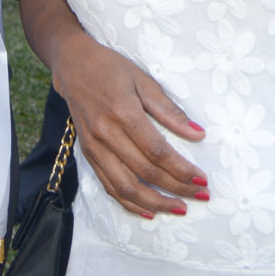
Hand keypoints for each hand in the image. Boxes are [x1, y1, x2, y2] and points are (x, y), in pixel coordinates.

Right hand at [51, 30, 206, 218]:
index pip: (157, 151)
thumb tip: (198, 134)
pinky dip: (129, 203)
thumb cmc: (111, 68)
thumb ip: (169, 110)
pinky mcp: (88, 154)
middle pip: (145, 172)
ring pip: (125, 187)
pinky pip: (109, 186)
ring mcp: (94, 147)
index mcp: (122, 112)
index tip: (202, 179)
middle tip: (201, 195)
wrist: (72, 65)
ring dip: (154, 203)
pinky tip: (148, 211)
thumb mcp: (143, 80)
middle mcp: (106, 134)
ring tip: (178, 208)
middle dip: (176, 188)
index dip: (181, 170)